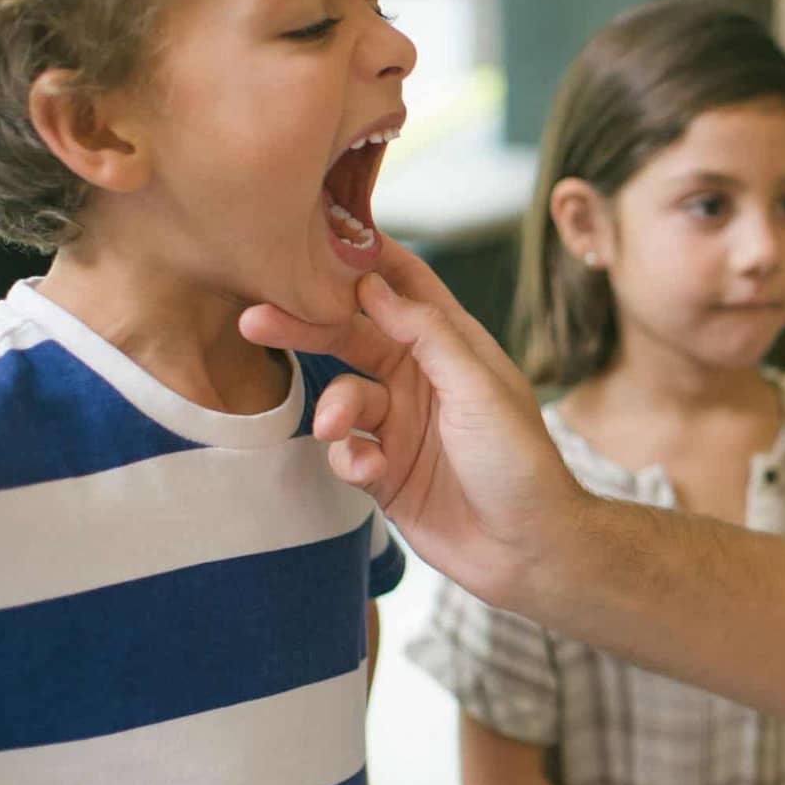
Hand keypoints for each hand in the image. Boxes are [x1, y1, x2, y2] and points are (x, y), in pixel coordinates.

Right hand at [238, 246, 580, 607]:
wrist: (527, 549)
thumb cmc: (519, 462)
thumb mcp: (478, 387)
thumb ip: (427, 334)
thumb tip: (374, 284)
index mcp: (453, 346)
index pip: (404, 286)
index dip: (364, 258)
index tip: (313, 234)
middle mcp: (423, 378)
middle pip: (352, 336)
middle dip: (307, 326)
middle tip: (257, 317)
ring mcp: (401, 425)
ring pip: (342, 396)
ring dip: (334, 408)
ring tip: (340, 429)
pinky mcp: (384, 470)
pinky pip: (344, 450)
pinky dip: (347, 457)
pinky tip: (371, 471)